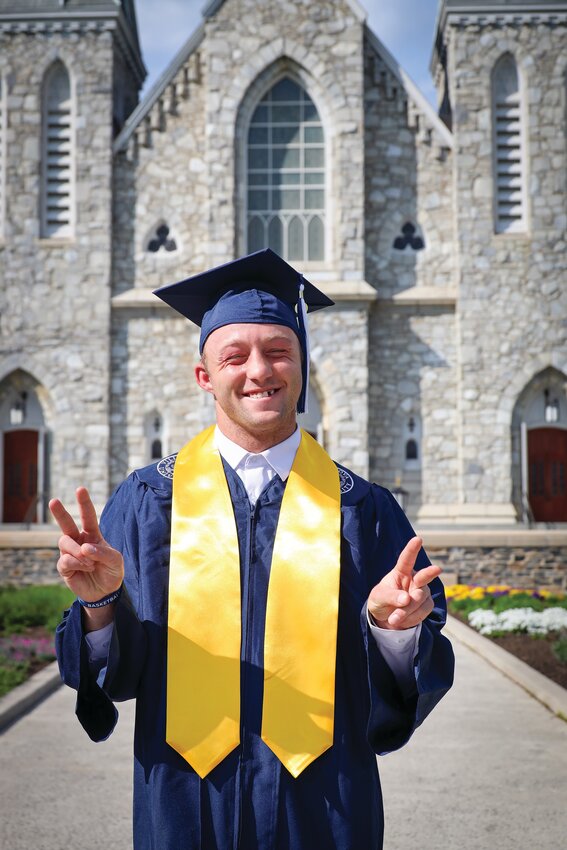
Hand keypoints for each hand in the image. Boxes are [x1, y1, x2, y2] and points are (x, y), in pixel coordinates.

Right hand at [49, 487, 123, 608]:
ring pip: (64, 542)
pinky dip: (76, 563)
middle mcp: (79, 541)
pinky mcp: (64, 567)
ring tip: (90, 563)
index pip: (87, 516)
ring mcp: (70, 553)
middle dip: (60, 512)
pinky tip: (85, 568)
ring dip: (78, 552)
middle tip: (54, 501)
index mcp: (93, 535)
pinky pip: (64, 560)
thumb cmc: (112, 572)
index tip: (80, 489)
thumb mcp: (116, 561)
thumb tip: (85, 548)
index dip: (84, 503)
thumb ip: (103, 552)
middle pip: (66, 524)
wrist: (105, 593)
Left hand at [367, 536, 440, 629]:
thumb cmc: (380, 601)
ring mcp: (422, 592)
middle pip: (423, 576)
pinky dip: (411, 618)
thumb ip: (391, 596)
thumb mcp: (378, 597)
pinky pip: (423, 611)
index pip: (406, 559)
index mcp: (400, 572)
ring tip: (393, 619)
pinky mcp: (426, 605)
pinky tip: (401, 621)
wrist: (385, 619)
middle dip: (429, 573)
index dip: (412, 549)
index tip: (418, 539)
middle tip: (437, 569)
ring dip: (407, 611)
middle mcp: (414, 579)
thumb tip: (406, 599)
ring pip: (420, 599)